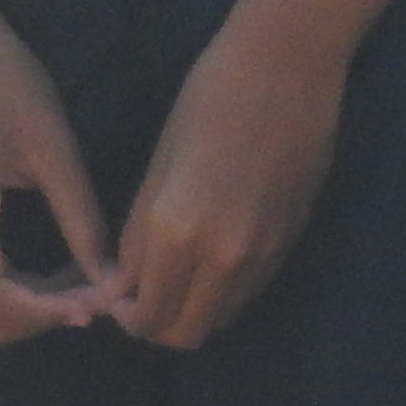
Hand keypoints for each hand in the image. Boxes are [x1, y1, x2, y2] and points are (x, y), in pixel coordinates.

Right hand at [0, 0, 123, 343]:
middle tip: (101, 292)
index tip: (108, 299)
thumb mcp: (51, 144)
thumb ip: (81, 218)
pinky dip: (18, 290)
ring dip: (34, 307)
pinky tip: (58, 268)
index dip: (56, 314)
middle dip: (46, 319)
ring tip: (87, 281)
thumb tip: (113, 281)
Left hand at [113, 7, 346, 349]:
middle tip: (138, 297)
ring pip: (220, 318)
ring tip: (170, 278)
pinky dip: (222, 293)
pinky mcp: (291, 246)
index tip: (115, 300)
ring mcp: (264, 256)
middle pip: (187, 332)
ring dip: (192, 310)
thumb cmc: (206, 102)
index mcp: (177, 231)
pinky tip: (205, 261)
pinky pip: (248, 293)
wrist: (284, 73)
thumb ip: (140, 233)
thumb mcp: (157, 166)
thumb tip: (125, 283)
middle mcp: (224, 257)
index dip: (127, 317)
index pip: (150, 315)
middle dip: (157, 325)